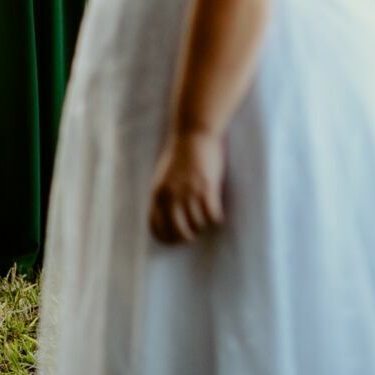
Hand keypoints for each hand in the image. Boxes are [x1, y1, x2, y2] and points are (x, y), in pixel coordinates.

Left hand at [147, 128, 225, 243]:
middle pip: (178, 232)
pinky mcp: (207, 188)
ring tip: (206, 221)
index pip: (157, 228)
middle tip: (194, 234)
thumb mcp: (163, 176)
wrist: (195, 133)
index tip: (175, 241)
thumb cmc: (180, 151)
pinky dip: (216, 219)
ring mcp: (190, 193)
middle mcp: (171, 197)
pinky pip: (212, 215)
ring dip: (203, 226)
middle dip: (187, 237)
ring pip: (197, 225)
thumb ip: (164, 194)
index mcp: (157, 194)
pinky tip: (218, 216)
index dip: (167, 239)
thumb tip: (168, 214)